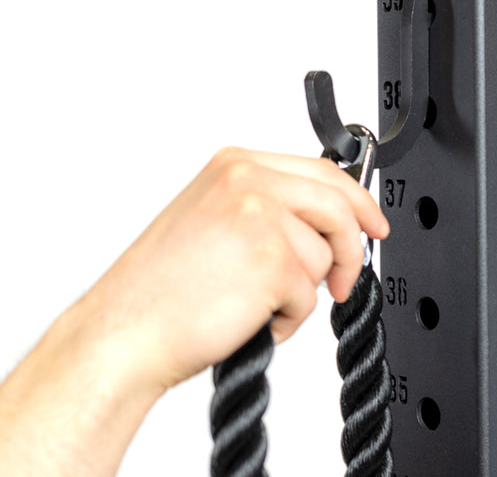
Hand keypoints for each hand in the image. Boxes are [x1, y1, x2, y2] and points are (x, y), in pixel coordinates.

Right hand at [74, 146, 389, 393]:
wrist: (124, 330)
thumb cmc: (162, 285)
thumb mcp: (213, 217)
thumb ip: (268, 205)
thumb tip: (322, 220)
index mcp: (236, 165)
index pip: (322, 172)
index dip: (356, 201)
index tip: (372, 223)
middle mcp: (248, 181)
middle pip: (337, 207)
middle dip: (350, 248)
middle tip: (343, 279)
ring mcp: (260, 217)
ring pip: (323, 256)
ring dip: (301, 291)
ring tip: (255, 302)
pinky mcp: (271, 261)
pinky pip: (309, 296)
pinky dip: (289, 318)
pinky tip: (248, 317)